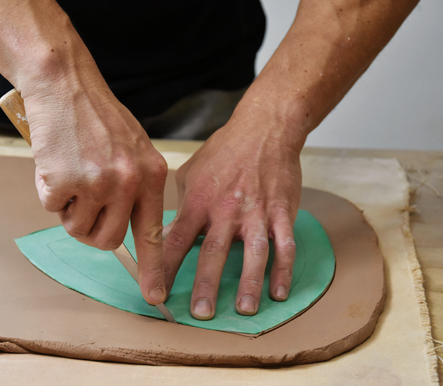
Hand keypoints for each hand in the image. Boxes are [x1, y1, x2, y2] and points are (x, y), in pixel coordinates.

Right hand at [22, 65, 167, 305]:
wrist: (66, 84)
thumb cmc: (98, 117)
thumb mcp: (134, 148)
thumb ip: (136, 186)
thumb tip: (125, 225)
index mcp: (152, 174)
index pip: (154, 232)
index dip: (154, 269)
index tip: (155, 297)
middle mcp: (129, 182)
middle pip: (109, 239)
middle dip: (93, 230)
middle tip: (84, 205)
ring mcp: (97, 183)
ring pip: (79, 229)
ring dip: (71, 212)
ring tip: (71, 177)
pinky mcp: (64, 181)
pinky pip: (52, 209)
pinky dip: (50, 192)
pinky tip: (56, 164)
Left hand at [162, 97, 304, 318]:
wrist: (264, 129)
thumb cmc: (224, 151)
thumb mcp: (190, 172)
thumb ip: (181, 205)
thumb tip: (168, 233)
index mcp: (199, 201)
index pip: (175, 240)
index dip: (163, 269)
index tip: (156, 294)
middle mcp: (226, 209)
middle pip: (213, 252)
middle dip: (206, 285)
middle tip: (201, 313)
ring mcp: (257, 211)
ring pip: (253, 253)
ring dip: (249, 283)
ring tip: (244, 310)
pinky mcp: (282, 211)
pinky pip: (285, 245)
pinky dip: (284, 270)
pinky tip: (279, 292)